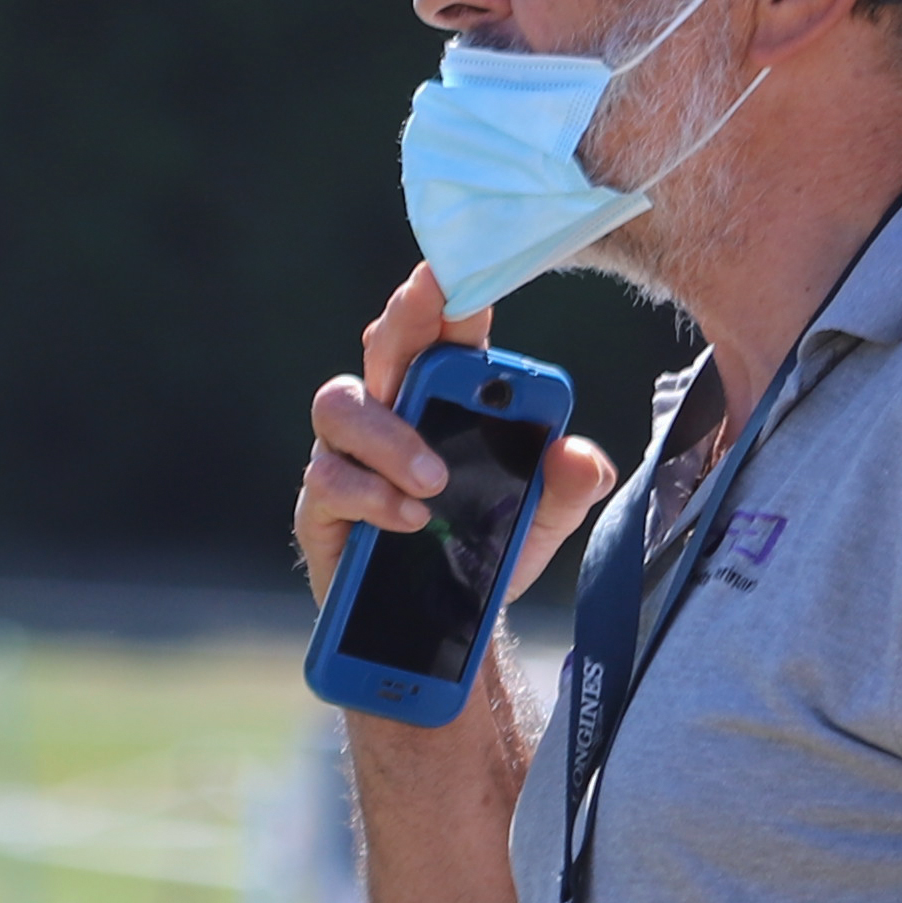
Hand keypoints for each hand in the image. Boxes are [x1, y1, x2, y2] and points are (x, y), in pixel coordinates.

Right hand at [294, 264, 618, 640]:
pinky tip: (409, 518)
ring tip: (432, 479)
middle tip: (428, 306)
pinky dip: (372, 495)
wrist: (444, 626)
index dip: (446, 302)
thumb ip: (569, 485)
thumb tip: (579, 454)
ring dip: (389, 435)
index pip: (444, 338)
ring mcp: (347, 455)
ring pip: (341, 405)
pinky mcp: (322, 504)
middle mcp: (389, 413)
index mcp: (446, 401)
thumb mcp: (545, 519)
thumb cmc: (486, 550)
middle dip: (405, 320)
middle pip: (383, 348)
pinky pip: (328, 480)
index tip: (457, 276)